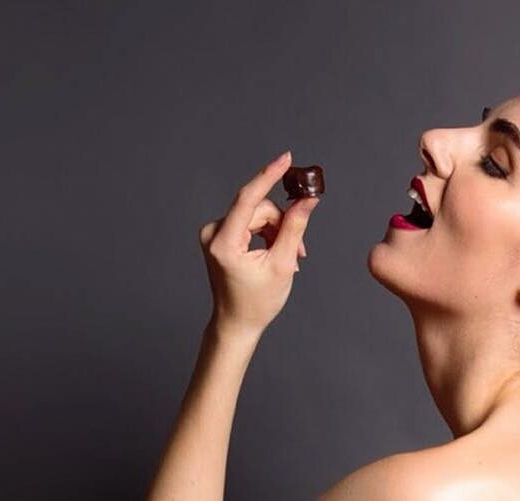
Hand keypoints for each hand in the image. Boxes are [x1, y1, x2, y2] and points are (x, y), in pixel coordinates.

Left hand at [198, 150, 319, 337]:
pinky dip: (264, 234)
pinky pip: (248, 222)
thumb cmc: (257, 302)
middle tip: (299, 252)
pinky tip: (272, 253)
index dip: (269, 176)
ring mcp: (212, 233)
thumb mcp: (282, 265)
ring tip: (286, 258)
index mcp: (224, 242)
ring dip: (275, 232)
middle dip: (281, 225)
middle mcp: (213, 232)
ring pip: (255, 215)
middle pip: (257, 209)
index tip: (286, 158)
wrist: (236, 323)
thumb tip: (307, 200)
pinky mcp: (217, 235)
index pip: (248, 198)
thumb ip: (295, 228)